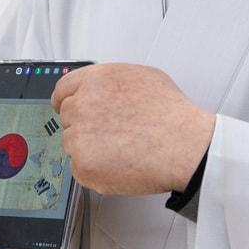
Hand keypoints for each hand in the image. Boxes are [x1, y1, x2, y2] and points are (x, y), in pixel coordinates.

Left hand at [51, 63, 212, 194]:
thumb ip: (110, 82)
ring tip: (123, 150)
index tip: (68, 110)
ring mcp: (80, 136)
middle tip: (111, 135)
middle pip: (68, 118)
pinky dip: (96, 171)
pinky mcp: (84, 164)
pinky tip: (120, 164)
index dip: (66, 101)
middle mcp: (83, 105)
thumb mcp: (143, 77)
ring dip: (90, 149)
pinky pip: (80, 169)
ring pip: (72, 145)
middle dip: (85, 126)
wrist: (186, 146)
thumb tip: (101, 89)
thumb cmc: (172, 115)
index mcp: (95, 81)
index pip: (62, 90)